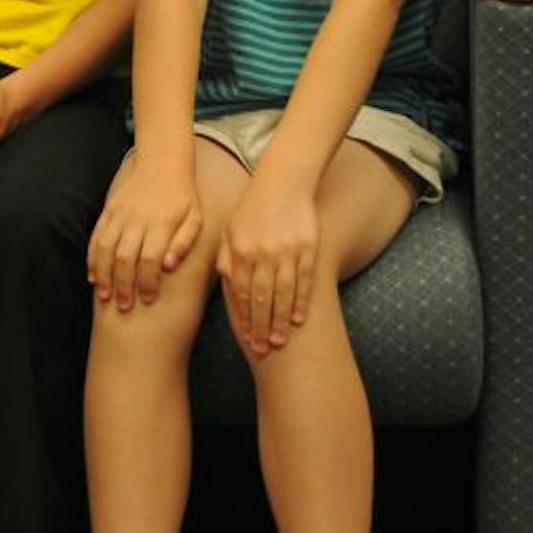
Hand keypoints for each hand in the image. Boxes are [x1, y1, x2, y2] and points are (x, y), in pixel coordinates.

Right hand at [87, 151, 202, 312]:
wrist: (162, 163)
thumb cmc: (183, 196)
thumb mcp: (195, 217)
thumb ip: (184, 243)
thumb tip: (169, 266)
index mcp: (162, 223)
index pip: (151, 259)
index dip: (147, 282)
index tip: (147, 299)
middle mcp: (138, 219)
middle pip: (125, 257)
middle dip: (123, 285)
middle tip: (124, 307)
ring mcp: (120, 214)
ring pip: (106, 248)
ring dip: (104, 274)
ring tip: (104, 296)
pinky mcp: (109, 210)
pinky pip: (97, 236)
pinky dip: (92, 257)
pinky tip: (93, 275)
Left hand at [215, 176, 317, 356]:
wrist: (283, 181)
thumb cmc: (252, 209)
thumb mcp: (230, 229)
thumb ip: (226, 257)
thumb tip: (224, 284)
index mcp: (240, 250)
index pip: (240, 292)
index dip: (243, 318)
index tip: (246, 339)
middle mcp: (262, 253)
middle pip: (260, 298)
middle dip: (260, 326)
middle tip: (262, 350)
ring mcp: (286, 251)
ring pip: (283, 293)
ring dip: (280, 320)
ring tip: (279, 342)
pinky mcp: (307, 248)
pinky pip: (304, 280)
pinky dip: (302, 301)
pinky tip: (300, 319)